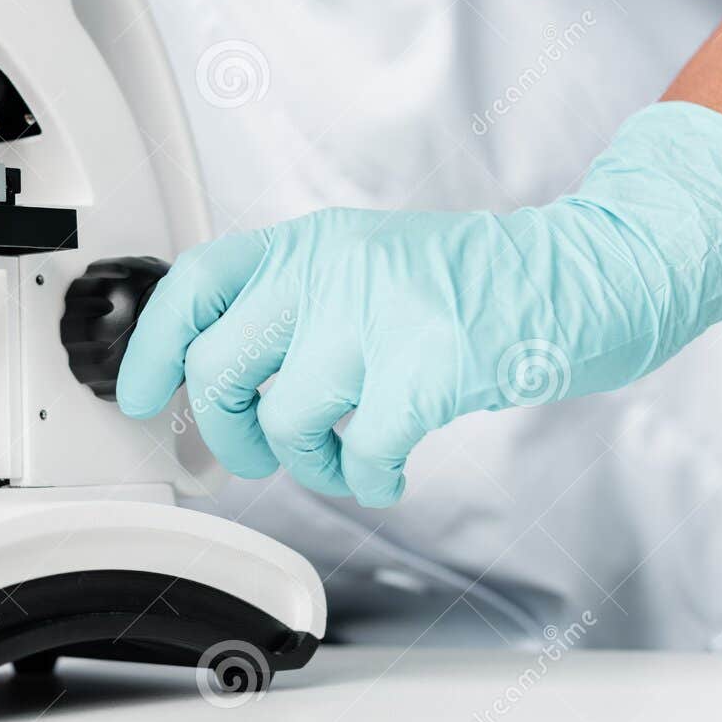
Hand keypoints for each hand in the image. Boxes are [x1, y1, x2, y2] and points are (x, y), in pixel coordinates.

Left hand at [117, 103, 721, 505]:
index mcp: (309, 242)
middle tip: (254, 450)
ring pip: (286, 420)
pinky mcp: (429, 367)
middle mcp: (332, 269)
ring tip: (347, 454)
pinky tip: (387, 466)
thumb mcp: (363, 266)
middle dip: (228, 432)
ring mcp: (380, 315)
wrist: (580, 273)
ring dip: (309, 463)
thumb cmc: (471, 284)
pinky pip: (361, 453)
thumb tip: (214, 379)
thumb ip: (291, 306)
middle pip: (219, 366)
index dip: (152, 345)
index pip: (195, 283)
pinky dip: (368, 478)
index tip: (141, 395)